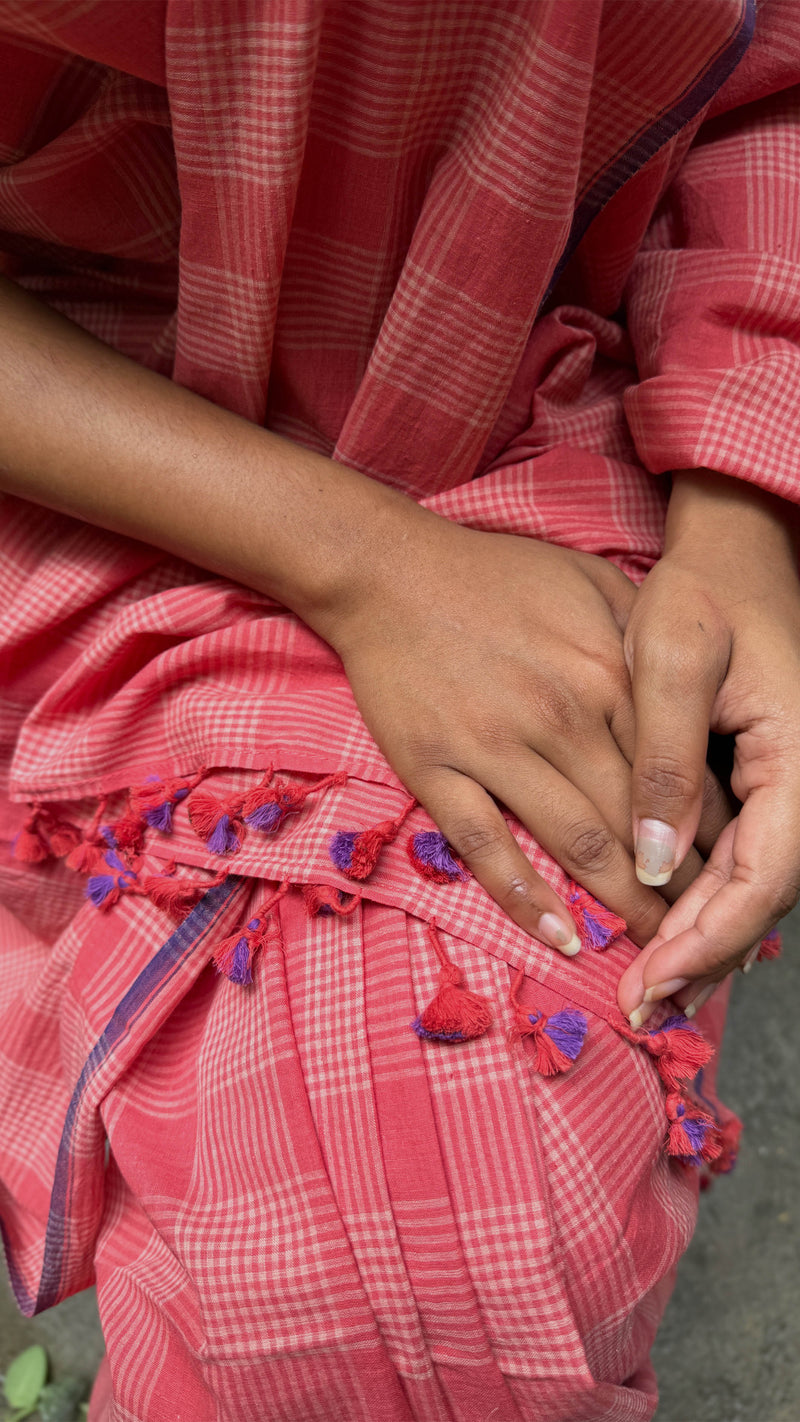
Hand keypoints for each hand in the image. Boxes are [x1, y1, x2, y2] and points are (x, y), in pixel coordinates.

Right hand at [319, 504, 724, 952]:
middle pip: (638, 820)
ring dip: (620, 905)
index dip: (709, 831)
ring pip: (577, 844)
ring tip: (652, 944)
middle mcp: (562, 716)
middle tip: (703, 926)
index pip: (677, 772)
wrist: (386, 572)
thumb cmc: (494, 576)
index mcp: (608, 673)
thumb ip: (645, 638)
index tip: (729, 869)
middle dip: (678, 883)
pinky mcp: (437, 769)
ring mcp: (496, 748)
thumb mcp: (592, 580)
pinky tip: (560, 938)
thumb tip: (694, 698)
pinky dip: (526, 899)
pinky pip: (487, 848)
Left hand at [617, 470, 799, 1024]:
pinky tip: (666, 934)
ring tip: (648, 990)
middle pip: (764, 896)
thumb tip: (657, 864)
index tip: (654, 977)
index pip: (766, 872)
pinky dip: (704, 903)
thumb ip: (663, 758)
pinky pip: (743, 861)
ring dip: (703, 941)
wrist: (733, 558)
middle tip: (639, 1005)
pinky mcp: (766, 787)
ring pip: (754, 887)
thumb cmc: (703, 594)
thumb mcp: (669, 659)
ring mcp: (792, 788)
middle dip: (702, 956)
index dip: (710, 935)